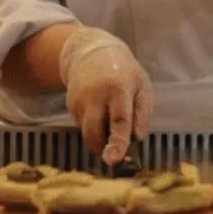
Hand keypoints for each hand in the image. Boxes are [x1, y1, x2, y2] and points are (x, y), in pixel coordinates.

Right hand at [59, 27, 153, 165]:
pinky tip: (101, 117)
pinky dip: (93, 130)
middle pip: (94, 131)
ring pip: (87, 132)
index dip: (117, 142)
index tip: (114, 159)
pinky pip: (83, 127)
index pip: (119, 119)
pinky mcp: (70, 106)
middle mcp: (95, 96)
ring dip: (100, 139)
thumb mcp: (142, 86)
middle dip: (102, 148)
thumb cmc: (125, 72)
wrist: (92, 53)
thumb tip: (137, 138)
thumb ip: (143, 112)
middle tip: (114, 158)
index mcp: (118, 89)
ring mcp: (79, 101)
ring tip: (111, 129)